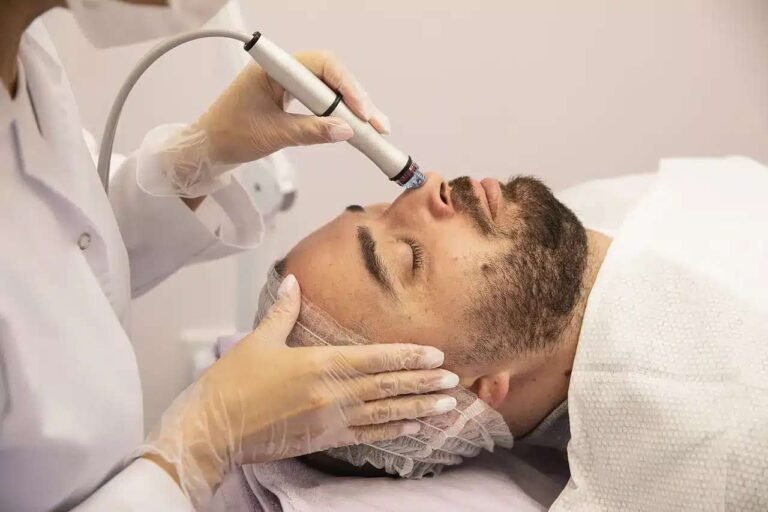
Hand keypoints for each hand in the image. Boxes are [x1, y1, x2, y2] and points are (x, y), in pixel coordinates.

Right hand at [139, 275, 457, 507]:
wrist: (213, 428)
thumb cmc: (233, 383)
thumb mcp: (259, 340)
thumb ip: (284, 310)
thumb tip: (296, 281)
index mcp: (319, 363)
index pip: (375, 358)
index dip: (408, 356)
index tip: (435, 355)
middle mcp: (332, 393)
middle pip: (388, 386)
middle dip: (424, 383)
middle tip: (454, 380)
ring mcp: (331, 419)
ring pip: (385, 414)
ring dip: (419, 409)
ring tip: (446, 406)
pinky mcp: (325, 439)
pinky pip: (367, 435)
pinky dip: (393, 431)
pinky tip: (413, 428)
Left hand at [159, 51, 389, 196]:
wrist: (207, 147)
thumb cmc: (230, 135)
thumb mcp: (274, 135)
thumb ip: (311, 132)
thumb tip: (346, 131)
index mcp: (274, 70)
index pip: (321, 66)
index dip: (345, 87)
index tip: (361, 112)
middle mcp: (284, 71)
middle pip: (331, 76)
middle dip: (356, 99)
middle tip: (377, 124)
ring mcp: (289, 84)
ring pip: (330, 89)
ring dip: (352, 109)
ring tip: (374, 129)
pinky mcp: (291, 99)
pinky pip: (321, 101)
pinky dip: (339, 114)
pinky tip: (355, 127)